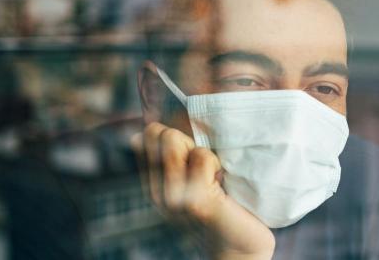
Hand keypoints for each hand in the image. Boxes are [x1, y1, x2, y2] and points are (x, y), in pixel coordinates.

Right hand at [130, 122, 274, 259]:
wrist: (238, 250)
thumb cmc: (222, 209)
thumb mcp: (189, 183)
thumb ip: (172, 160)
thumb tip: (140, 135)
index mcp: (153, 186)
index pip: (145, 136)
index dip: (170, 132)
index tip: (191, 152)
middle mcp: (157, 193)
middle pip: (157, 133)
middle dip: (184, 139)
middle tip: (205, 165)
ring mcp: (173, 197)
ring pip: (173, 140)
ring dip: (200, 150)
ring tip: (214, 174)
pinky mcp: (195, 200)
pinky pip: (201, 156)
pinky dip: (215, 162)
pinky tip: (222, 182)